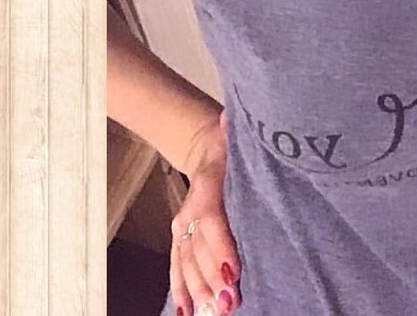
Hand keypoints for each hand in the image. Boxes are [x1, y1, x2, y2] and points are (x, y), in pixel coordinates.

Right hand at [169, 110, 242, 315]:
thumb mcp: (240, 139)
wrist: (208, 146)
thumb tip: (230, 119)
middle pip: (198, 249)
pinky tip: (186, 312)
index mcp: (208, 185)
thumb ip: (235, 133)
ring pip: (186, 263)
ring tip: (212, 313)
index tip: (233, 271)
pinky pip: (176, 266)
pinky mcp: (180, 238)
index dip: (220, 246)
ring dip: (198, 291)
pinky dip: (180, 290)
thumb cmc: (233, 146)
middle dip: (211, 279)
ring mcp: (181, 226)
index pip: (212, 219)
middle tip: (229, 303)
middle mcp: (190, 209)